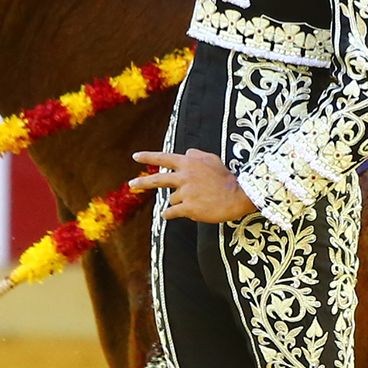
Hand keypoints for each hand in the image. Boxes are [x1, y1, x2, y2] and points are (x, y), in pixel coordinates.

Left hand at [129, 149, 257, 221]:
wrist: (237, 196)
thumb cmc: (226, 178)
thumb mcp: (212, 159)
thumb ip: (196, 155)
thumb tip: (185, 152)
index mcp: (189, 163)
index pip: (164, 157)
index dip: (148, 157)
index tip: (135, 157)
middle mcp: (184, 176)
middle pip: (158, 179)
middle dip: (142, 182)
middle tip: (131, 185)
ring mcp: (185, 193)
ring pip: (172, 199)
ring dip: (180, 201)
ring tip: (197, 201)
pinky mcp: (188, 208)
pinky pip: (172, 212)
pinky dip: (171, 214)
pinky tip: (173, 214)